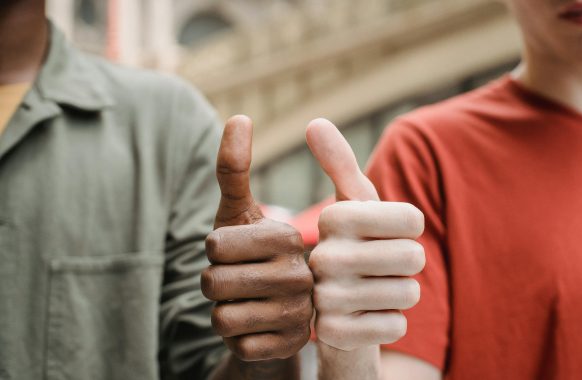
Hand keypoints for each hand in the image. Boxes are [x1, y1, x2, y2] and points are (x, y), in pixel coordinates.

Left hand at [200, 115, 313, 360]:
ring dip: (223, 312)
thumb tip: (240, 116)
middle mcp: (302, 274)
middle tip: (238, 281)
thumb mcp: (237, 212)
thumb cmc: (249, 255)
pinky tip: (256, 328)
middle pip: (213, 283)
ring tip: (247, 303)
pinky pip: (237, 345)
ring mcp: (300, 313)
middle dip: (212, 285)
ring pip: (221, 317)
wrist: (273, 311)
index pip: (214, 247)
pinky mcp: (291, 346)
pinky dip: (237, 339)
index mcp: (288, 237)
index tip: (236, 253)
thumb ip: (234, 168)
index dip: (212, 252)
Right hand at [306, 119, 425, 351]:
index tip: (385, 235)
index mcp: (334, 218)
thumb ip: (341, 164)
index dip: (409, 230)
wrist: (337, 310)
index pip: (413, 219)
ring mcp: (327, 299)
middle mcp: (324, 257)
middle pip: (414, 257)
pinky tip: (368, 317)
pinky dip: (391, 323)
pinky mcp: (337, 334)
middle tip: (383, 267)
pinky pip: (397, 326)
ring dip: (400, 295)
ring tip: (374, 291)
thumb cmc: (355, 247)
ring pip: (408, 293)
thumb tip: (314, 121)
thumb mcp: (354, 205)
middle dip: (408, 265)